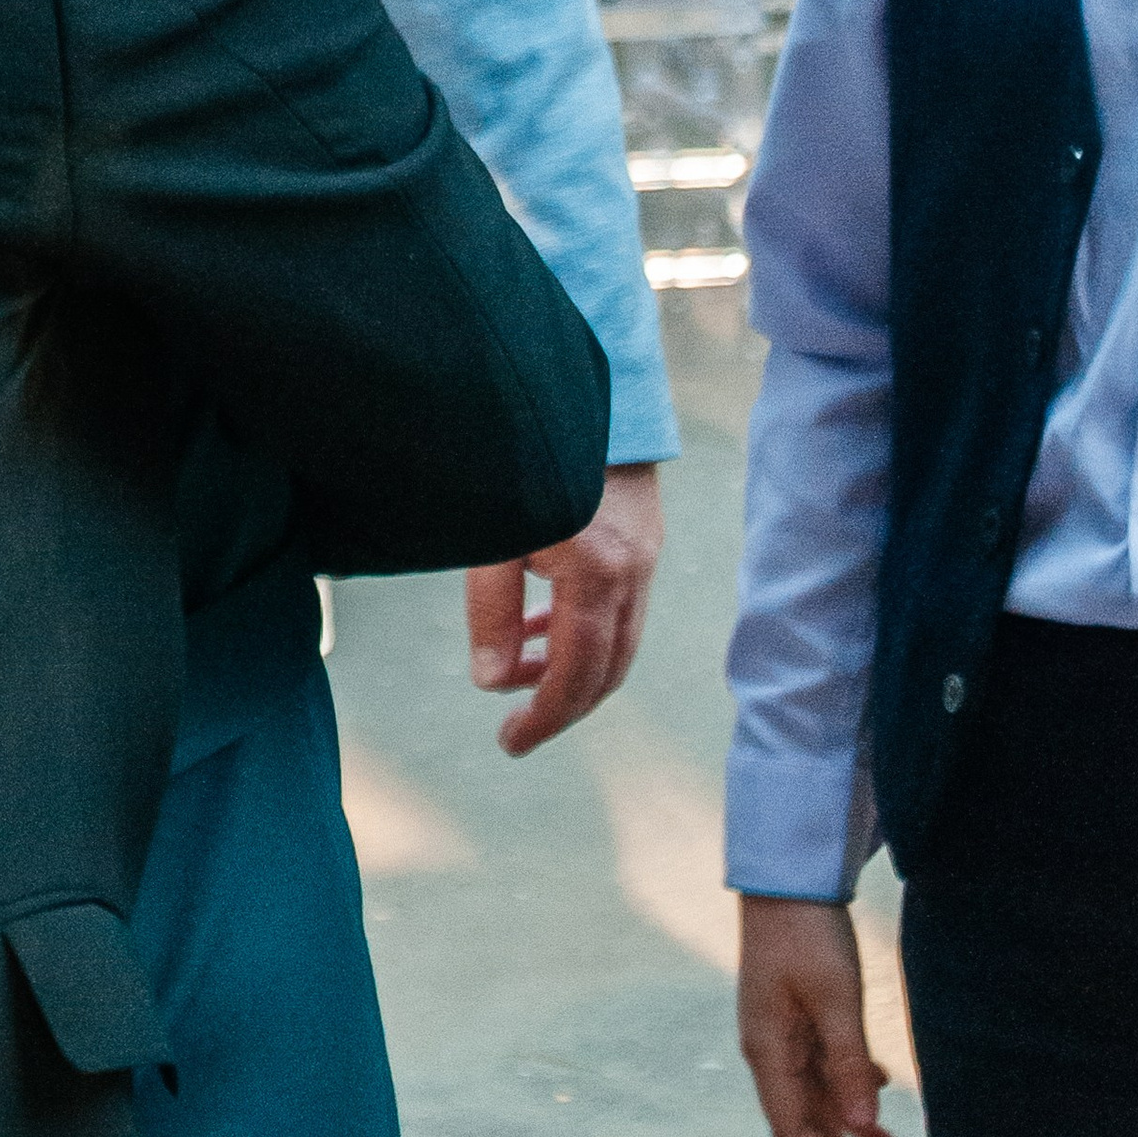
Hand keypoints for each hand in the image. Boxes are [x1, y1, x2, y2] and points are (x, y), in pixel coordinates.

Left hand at [465, 461, 662, 755]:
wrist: (586, 394)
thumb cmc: (525, 458)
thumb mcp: (494, 533)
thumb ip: (493, 610)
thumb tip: (492, 682)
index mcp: (596, 572)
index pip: (578, 674)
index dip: (546, 716)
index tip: (512, 742)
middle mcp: (632, 571)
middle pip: (606, 670)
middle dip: (562, 706)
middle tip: (518, 730)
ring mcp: (645, 556)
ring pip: (618, 643)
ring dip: (573, 670)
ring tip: (522, 677)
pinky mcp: (644, 540)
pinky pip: (620, 609)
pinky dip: (584, 632)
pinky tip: (544, 630)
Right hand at [738, 896, 898, 1136]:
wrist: (787, 879)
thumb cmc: (809, 935)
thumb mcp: (836, 1000)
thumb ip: (848, 1065)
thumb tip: (860, 1127)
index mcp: (768, 1050)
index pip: (792, 1128)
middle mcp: (768, 1047)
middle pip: (802, 1118)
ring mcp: (779, 1030)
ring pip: (814, 1094)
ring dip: (848, 1125)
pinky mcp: (794, 1011)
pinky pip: (819, 1065)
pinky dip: (848, 1087)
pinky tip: (879, 1092)